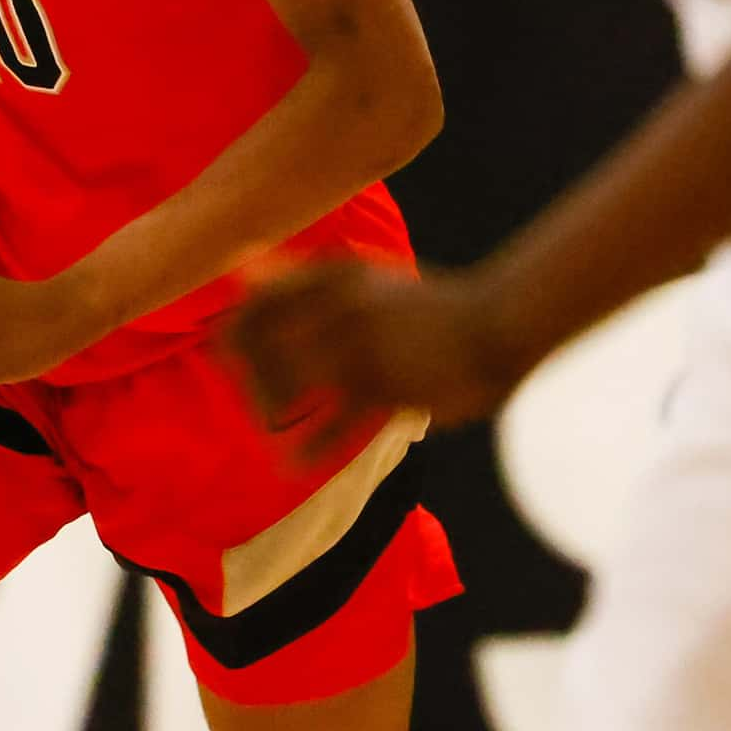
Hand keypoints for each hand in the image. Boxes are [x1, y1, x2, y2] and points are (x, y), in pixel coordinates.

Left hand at [229, 260, 526, 446]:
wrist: (496, 325)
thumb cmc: (424, 306)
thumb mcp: (362, 278)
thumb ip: (299, 274)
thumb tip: (238, 266)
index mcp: (333, 275)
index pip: (257, 302)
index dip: (236, 332)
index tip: (234, 356)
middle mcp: (339, 306)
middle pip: (261, 342)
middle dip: (249, 375)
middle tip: (257, 402)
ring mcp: (362, 347)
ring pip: (287, 382)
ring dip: (269, 408)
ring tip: (272, 426)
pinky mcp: (386, 388)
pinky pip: (334, 425)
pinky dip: (310, 449)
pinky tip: (292, 464)